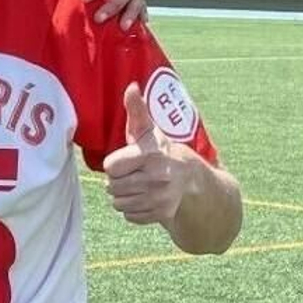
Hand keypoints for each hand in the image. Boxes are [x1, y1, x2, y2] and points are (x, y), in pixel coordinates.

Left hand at [102, 83, 190, 224]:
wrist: (191, 180)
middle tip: (134, 173)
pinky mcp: (162, 214)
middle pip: (112, 186)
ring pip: (118, 203)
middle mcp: (157, 177)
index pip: (110, 167)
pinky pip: (129, 215)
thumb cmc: (161, 152)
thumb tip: (132, 86)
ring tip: (139, 185)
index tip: (128, 159)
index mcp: (151, 155)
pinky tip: (146, 198)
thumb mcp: (148, 131)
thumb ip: (137, 110)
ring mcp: (161, 198)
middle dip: (119, 180)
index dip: (115, 163)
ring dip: (124, 196)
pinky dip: (134, 209)